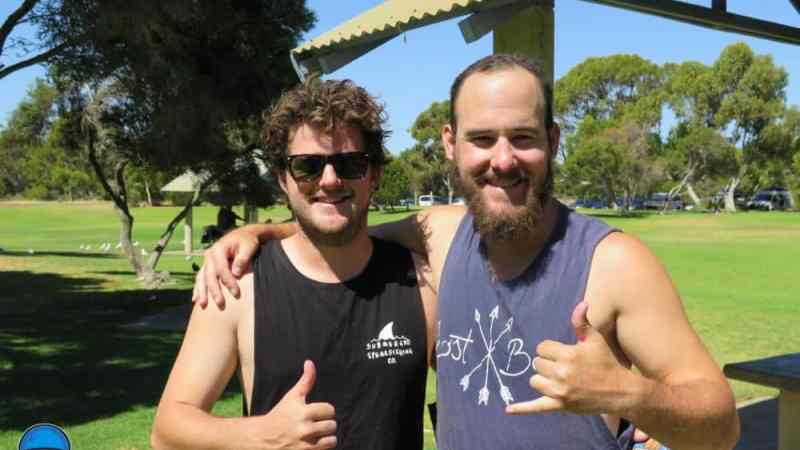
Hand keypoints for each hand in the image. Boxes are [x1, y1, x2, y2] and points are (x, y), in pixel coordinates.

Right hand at [192, 226, 259, 307]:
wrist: (242, 235)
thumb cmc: (247, 241)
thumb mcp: (249, 247)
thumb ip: (242, 259)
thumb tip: (236, 273)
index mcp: (219, 249)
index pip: (222, 268)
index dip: (229, 281)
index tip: (237, 293)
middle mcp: (209, 255)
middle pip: (210, 275)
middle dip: (214, 290)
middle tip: (220, 304)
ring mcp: (207, 261)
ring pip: (202, 278)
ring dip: (202, 292)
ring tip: (203, 305)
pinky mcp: (207, 266)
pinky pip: (200, 279)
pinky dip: (197, 289)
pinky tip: (195, 300)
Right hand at [255, 360, 336, 449]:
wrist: (261, 437)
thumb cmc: (280, 415)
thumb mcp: (292, 397)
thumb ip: (306, 380)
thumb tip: (310, 362)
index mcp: (302, 412)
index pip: (330, 410)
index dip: (325, 411)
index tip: (318, 413)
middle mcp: (304, 429)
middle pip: (332, 426)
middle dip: (326, 425)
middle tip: (317, 425)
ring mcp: (304, 445)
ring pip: (331, 441)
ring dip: (327, 438)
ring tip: (318, 435)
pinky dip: (323, 447)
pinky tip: (315, 444)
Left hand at [506, 302, 629, 415]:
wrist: (619, 391)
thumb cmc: (606, 362)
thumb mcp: (595, 340)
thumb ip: (582, 322)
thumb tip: (581, 304)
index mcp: (568, 355)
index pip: (542, 348)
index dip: (551, 350)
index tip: (563, 354)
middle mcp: (561, 373)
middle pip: (537, 363)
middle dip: (548, 364)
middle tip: (564, 367)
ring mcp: (559, 391)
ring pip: (535, 381)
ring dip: (543, 379)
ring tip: (558, 379)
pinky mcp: (559, 405)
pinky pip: (535, 407)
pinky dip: (521, 408)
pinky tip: (508, 409)